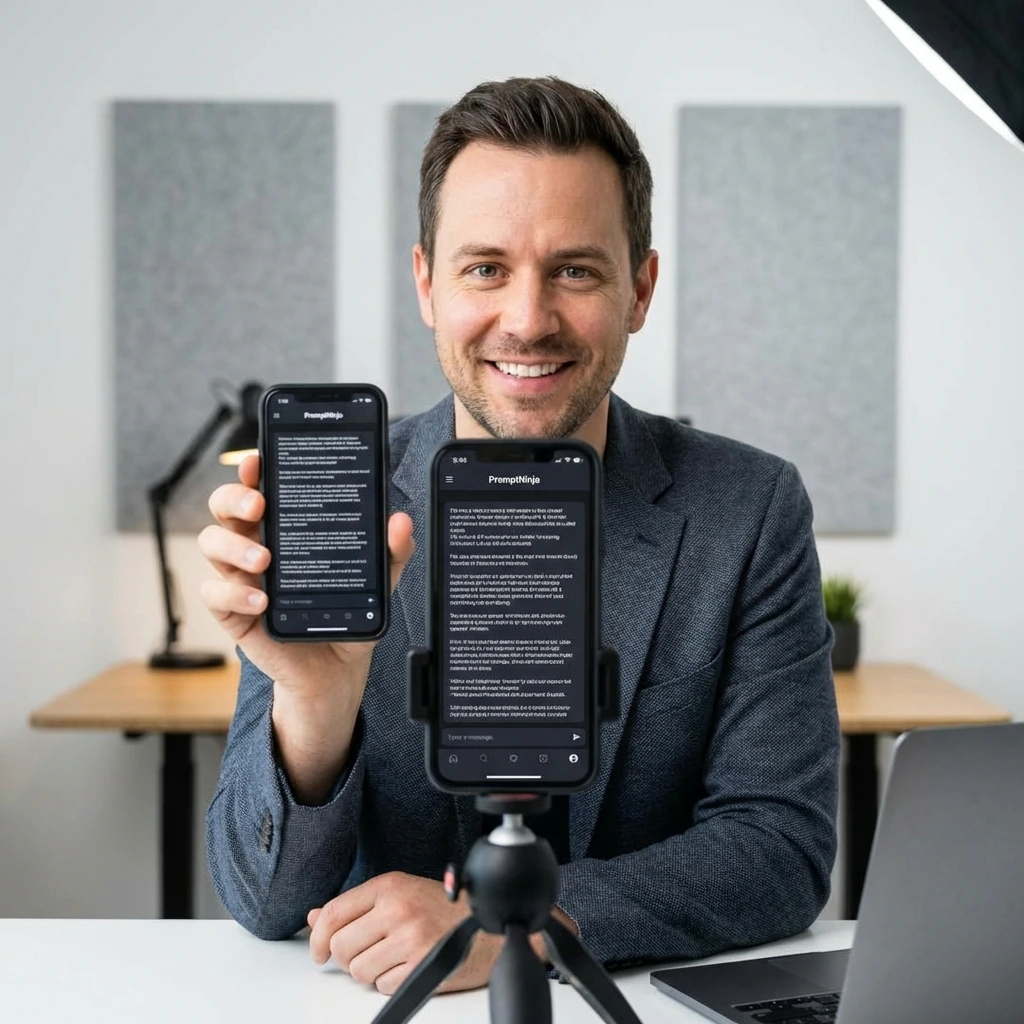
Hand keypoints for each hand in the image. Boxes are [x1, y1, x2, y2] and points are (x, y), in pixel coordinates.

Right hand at [197, 453, 414, 697]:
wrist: (337, 668)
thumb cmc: (346, 612)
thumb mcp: (378, 580)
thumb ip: (392, 551)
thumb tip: (401, 522)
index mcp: (284, 527)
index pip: (260, 488)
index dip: (252, 470)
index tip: (259, 461)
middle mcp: (255, 544)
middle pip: (224, 508)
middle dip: (233, 498)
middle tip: (259, 506)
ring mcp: (241, 577)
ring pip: (211, 543)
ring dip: (232, 546)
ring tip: (265, 559)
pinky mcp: (234, 612)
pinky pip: (214, 593)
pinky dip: (233, 592)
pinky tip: (261, 600)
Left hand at [307, 872, 578, 994]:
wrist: (491, 927)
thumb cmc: (445, 908)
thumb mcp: (399, 893)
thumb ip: (356, 906)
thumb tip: (314, 917)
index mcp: (390, 886)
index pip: (334, 913)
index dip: (318, 937)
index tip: (319, 951)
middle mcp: (398, 908)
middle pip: (343, 947)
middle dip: (348, 958)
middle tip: (366, 954)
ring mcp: (411, 937)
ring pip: (359, 971)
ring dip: (370, 972)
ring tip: (391, 958)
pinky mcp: (422, 966)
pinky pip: (383, 986)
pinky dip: (390, 983)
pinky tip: (407, 967)